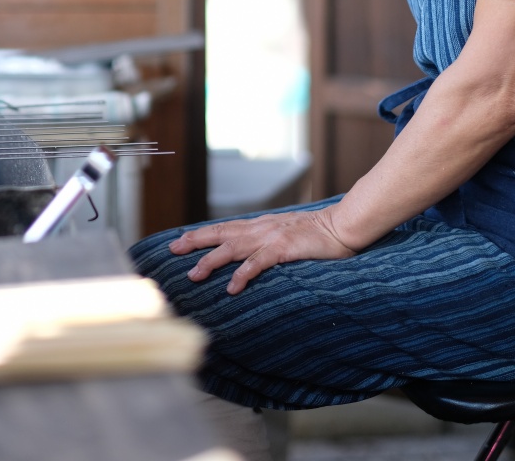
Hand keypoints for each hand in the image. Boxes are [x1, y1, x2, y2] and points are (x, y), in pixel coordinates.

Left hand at [168, 208, 355, 293]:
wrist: (342, 226)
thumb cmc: (317, 235)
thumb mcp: (285, 236)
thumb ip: (267, 243)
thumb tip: (250, 257)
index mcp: (260, 226)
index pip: (224, 229)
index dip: (201, 234)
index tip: (179, 240)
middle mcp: (260, 228)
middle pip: (220, 234)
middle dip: (195, 242)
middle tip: (173, 250)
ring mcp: (270, 237)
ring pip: (232, 248)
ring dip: (211, 261)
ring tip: (194, 275)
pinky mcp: (283, 248)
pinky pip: (258, 262)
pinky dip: (243, 274)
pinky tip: (232, 287)